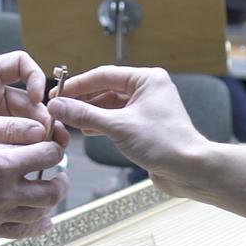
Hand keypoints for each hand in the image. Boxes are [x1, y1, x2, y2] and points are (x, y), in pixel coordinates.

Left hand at [0, 50, 65, 159]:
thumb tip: (42, 135)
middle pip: (28, 97)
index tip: (39, 99)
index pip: (20, 63)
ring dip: (37, 134)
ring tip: (50, 152)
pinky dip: (24, 146)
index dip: (35, 77)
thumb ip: (7, 131)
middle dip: (42, 116)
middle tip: (55, 138)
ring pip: (24, 119)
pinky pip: (13, 135)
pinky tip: (33, 159)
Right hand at [0, 137, 66, 240]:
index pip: (47, 155)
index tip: (53, 145)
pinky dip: (38, 227)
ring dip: (50, 201)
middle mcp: (4, 192)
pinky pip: (21, 232)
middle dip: (61, 179)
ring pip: (41, 212)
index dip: (55, 148)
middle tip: (59, 172)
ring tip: (50, 191)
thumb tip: (25, 146)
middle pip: (52, 190)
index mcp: (1, 164)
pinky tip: (44, 221)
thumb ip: (1, 147)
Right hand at [49, 66, 209, 185]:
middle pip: (106, 89)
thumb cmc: (163, 143)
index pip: (104, 75)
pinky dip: (101, 123)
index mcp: (147, 79)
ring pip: (111, 105)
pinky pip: (118, 119)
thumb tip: (58, 105)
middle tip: (59, 107)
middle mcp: (148, 89)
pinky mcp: (145, 126)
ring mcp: (147, 108)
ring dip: (90, 112)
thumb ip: (85, 114)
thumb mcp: (118, 126)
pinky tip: (86, 129)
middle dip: (83, 99)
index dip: (78, 85)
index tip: (56, 92)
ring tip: (68, 119)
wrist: (189, 169)